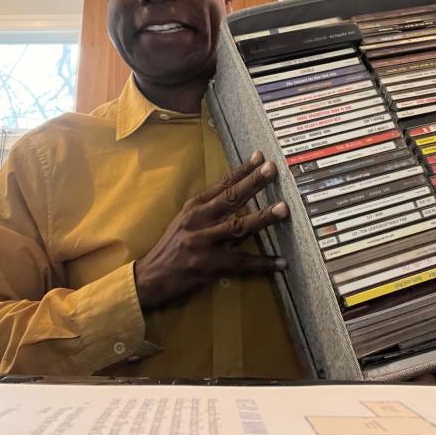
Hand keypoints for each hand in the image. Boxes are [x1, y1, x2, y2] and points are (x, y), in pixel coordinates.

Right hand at [134, 151, 288, 311]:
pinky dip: (263, 263)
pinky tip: (281, 262)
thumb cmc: (173, 245)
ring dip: (262, 218)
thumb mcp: (185, 219)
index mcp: (195, 208)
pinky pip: (242, 264)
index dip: (242, 170)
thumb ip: (208, 205)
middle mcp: (199, 221)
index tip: (260, 157)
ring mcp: (205, 244)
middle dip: (253, 183)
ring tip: (283, 208)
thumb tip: (237, 188)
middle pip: (231, 199)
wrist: (152, 277)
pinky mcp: (211, 266)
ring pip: (238, 227)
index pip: (222, 185)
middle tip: (272, 170)